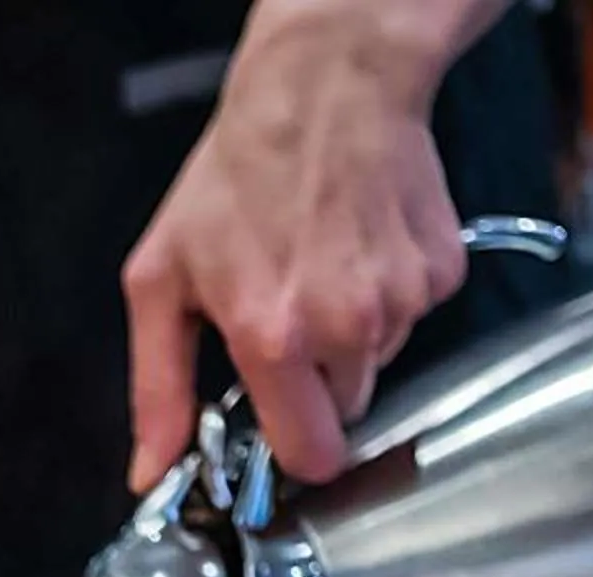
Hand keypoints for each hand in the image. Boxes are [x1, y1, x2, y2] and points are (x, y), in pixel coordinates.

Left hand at [122, 0, 472, 487]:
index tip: (283, 429)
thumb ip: (158, 388)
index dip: (294, 451)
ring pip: (380, 362)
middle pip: (344, 410)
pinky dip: (389, 293)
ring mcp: (401, 299)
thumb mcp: (163, 282)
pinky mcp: (441, 271)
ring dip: (352, 334)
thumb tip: (151, 471)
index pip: (309, 455)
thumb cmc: (237, 178)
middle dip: (316, 384)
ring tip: (321, 267)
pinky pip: (414, 315)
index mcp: (273, 338)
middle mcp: (346, 327)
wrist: (325, 90)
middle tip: (290, 319)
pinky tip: (359, 246)